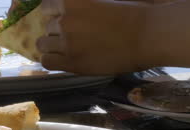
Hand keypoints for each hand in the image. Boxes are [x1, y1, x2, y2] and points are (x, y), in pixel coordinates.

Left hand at [37, 0, 151, 75]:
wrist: (147, 35)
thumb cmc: (132, 13)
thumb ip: (82, 3)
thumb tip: (74, 7)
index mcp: (71, 1)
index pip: (46, 5)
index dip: (53, 12)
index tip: (61, 16)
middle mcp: (64, 21)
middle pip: (48, 26)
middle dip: (57, 29)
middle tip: (73, 35)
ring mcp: (67, 43)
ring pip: (43, 44)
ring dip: (52, 45)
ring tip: (66, 48)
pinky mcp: (72, 63)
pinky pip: (47, 61)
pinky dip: (51, 59)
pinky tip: (61, 59)